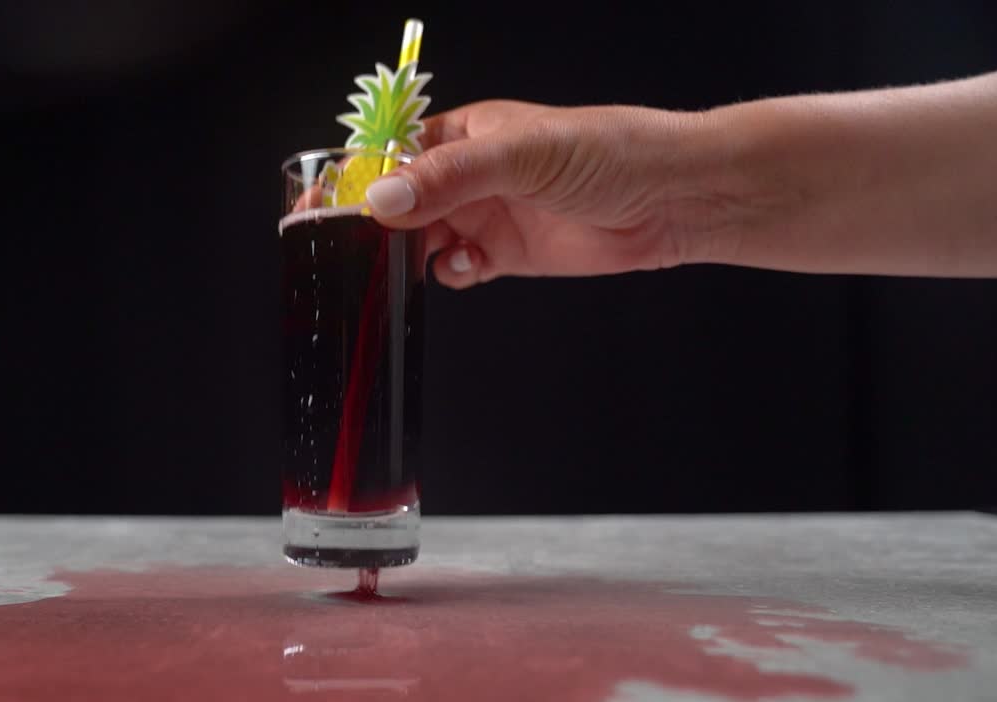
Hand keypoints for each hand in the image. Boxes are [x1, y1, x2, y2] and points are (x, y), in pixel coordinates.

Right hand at [364, 101, 727, 287]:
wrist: (671, 200)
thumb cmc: (608, 151)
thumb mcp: (519, 154)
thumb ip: (449, 176)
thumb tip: (383, 198)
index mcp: (463, 132)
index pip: (392, 150)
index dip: (358, 175)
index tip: (324, 203)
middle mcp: (468, 174)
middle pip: (399, 200)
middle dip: (376, 224)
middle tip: (352, 249)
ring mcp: (485, 214)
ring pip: (421, 239)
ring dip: (407, 254)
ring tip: (404, 264)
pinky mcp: (505, 254)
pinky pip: (455, 267)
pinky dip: (448, 273)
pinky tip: (463, 269)